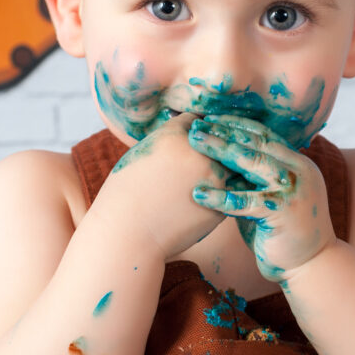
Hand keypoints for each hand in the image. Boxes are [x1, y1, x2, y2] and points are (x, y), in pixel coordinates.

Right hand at [95, 113, 228, 259]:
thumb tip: (180, 132)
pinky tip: (211, 197)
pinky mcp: (220, 204)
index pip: (197, 121)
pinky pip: (229, 191)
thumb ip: (166, 140)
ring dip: (225, 167)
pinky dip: (224, 192)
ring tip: (212, 175)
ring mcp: (213, 179)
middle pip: (219, 139)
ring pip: (229, 165)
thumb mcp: (140, 154)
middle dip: (214, 144)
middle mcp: (199, 153)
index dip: (196, 128)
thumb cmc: (124, 194)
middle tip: (212, 149)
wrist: (127, 233)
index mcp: (175, 135)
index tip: (195, 134)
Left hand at [187, 114, 336, 281]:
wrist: (312, 265)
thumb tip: (222, 161)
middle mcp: (299, 170)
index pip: (265, 135)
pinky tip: (197, 194)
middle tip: (196, 125)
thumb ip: (254, 179)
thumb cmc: (283, 232)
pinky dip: (219, 196)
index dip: (237, 125)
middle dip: (225, 131)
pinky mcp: (282, 211)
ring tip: (195, 143)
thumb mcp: (270, 197)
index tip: (210, 118)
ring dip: (221, 149)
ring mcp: (293, 189)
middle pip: (257, 143)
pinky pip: (245, 200)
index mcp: (298, 163)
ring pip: (252, 162)